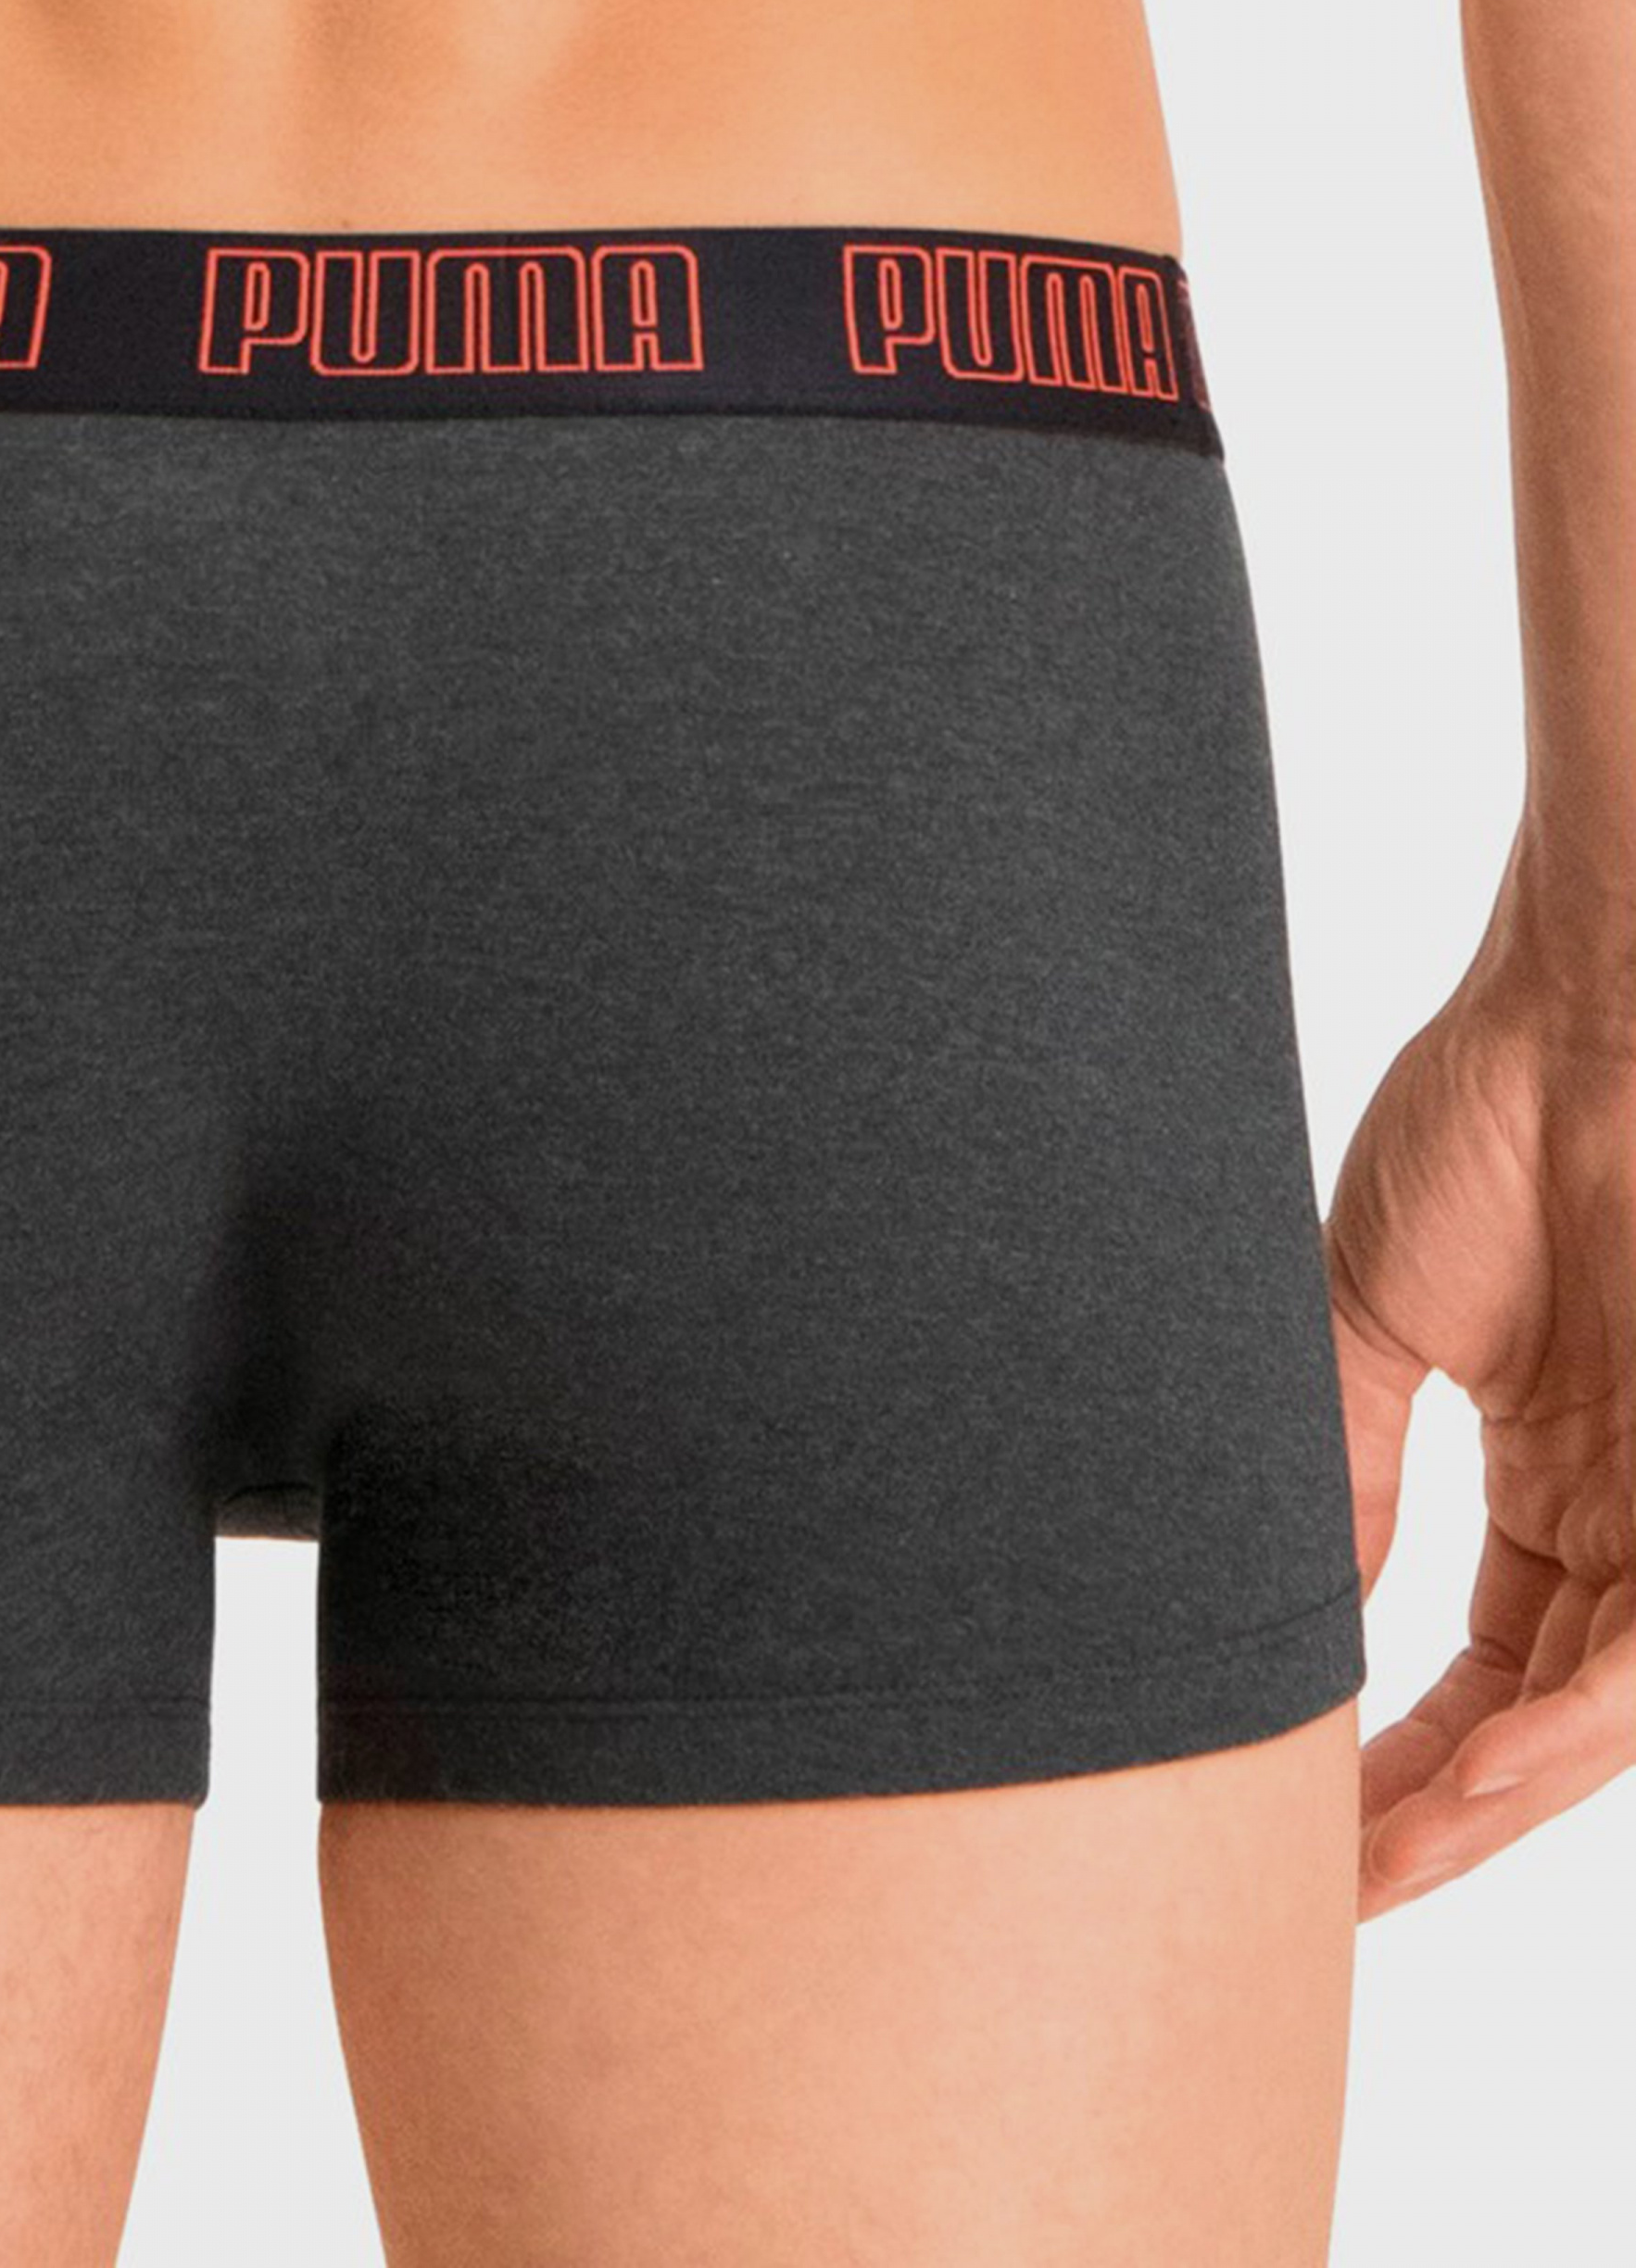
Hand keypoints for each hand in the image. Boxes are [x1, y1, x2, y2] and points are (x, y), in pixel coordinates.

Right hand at [1322, 967, 1635, 1921]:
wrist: (1582, 1023)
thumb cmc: (1480, 1133)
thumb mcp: (1366, 1328)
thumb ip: (1343, 1474)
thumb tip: (1298, 1613)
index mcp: (1546, 1472)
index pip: (1479, 1660)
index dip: (1395, 1748)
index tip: (1297, 1806)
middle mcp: (1619, 1512)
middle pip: (1536, 1712)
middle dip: (1438, 1807)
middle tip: (1331, 1877)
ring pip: (1599, 1714)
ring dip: (1494, 1799)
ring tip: (1380, 1860)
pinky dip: (1566, 1731)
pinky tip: (1471, 1777)